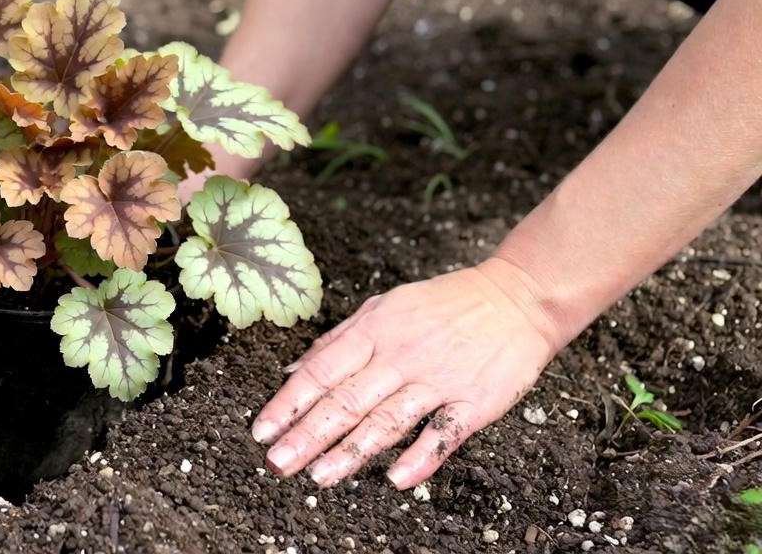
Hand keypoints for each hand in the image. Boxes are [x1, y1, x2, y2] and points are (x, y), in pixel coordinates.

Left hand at [251, 257, 564, 489]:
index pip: (322, 370)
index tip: (262, 431)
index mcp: (376, 331)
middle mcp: (403, 355)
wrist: (516, 298)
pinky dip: (421, 457)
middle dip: (307, 435)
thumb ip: (338, 340)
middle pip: (347, 400)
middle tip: (278, 463)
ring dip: (351, 450)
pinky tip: (396, 479)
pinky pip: (444, 433)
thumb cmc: (443, 304)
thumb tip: (292, 371)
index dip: (289, 402)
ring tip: (319, 476)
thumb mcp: (384, 307)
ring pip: (388, 420)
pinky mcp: (476, 401)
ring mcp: (440, 379)